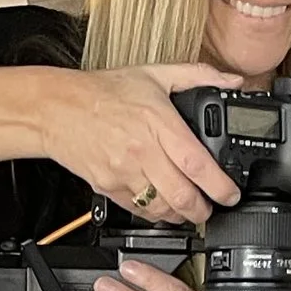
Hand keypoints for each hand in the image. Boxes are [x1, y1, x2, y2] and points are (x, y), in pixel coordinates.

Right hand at [43, 65, 238, 224]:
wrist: (58, 108)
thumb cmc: (104, 92)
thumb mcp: (153, 74)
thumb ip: (197, 75)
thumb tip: (232, 80)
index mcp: (157, 122)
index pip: (196, 163)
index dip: (219, 185)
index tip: (231, 194)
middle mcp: (141, 150)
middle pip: (181, 196)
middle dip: (202, 211)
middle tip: (211, 209)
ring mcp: (123, 172)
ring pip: (160, 209)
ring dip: (179, 216)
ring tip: (188, 210)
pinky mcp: (108, 187)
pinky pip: (138, 210)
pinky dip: (154, 213)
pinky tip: (161, 205)